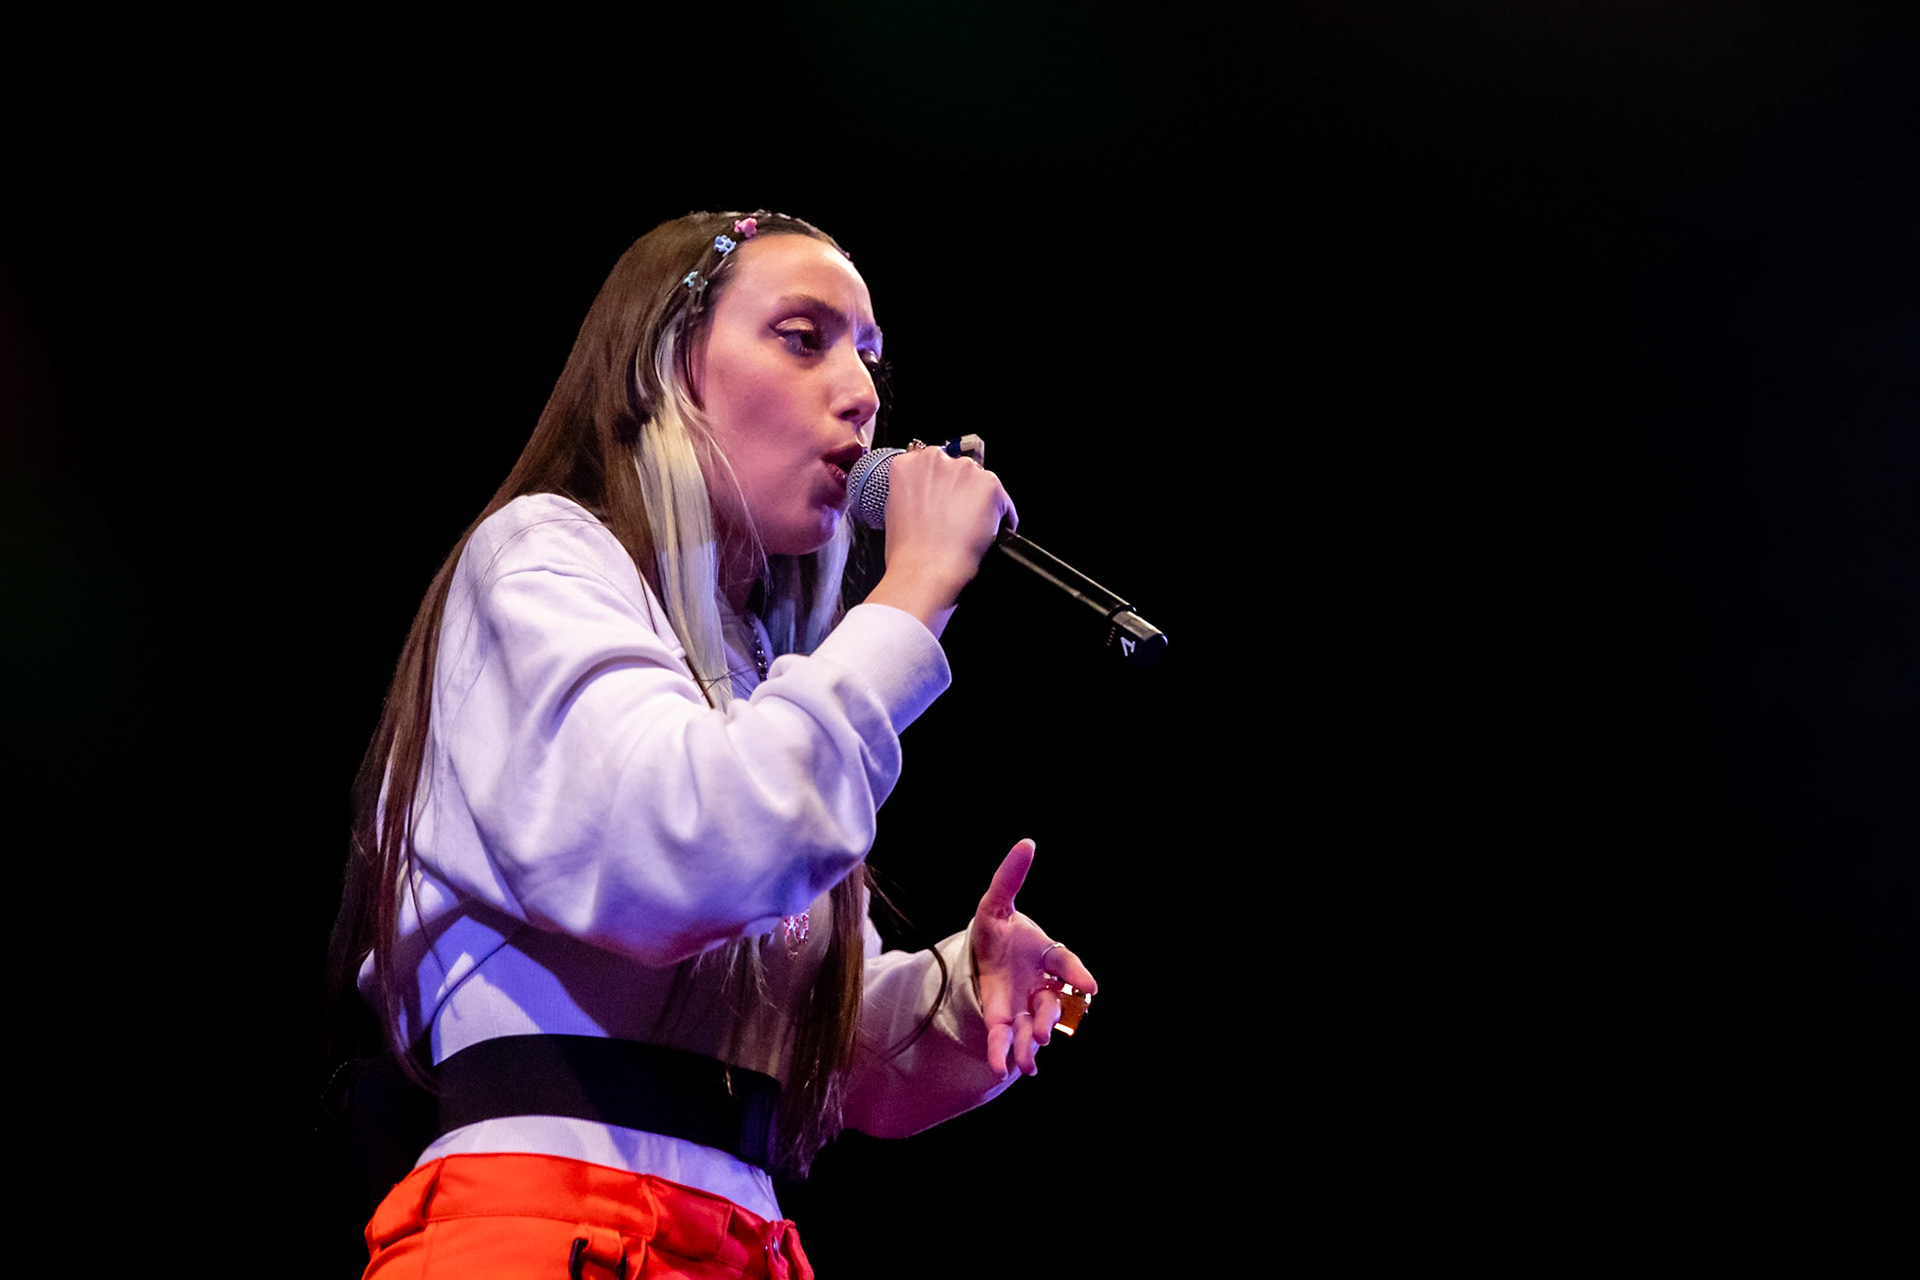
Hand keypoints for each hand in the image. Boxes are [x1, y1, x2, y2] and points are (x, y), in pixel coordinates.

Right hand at [863, 446, 1015, 634]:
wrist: (926, 570)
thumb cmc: (907, 551)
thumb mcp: (894, 511)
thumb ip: (912, 492)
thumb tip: (927, 496)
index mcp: (907, 464)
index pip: (932, 464)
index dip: (940, 486)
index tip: (942, 501)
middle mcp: (935, 459)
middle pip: (958, 470)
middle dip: (960, 491)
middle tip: (957, 520)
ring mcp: (964, 469)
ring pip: (981, 484)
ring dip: (980, 503)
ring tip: (971, 531)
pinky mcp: (990, 484)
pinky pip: (1004, 502)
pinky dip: (1002, 519)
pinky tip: (988, 536)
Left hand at [970, 839, 1097, 1077]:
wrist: (983, 956)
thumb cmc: (998, 930)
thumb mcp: (996, 902)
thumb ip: (1010, 877)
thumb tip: (1027, 843)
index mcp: (1047, 955)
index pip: (1065, 963)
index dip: (1078, 974)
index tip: (1090, 988)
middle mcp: (1042, 985)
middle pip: (1053, 1005)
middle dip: (1050, 1018)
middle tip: (1045, 1030)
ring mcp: (1025, 1007)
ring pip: (1035, 1028)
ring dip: (1031, 1044)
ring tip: (1027, 1062)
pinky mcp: (1004, 1022)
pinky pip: (1007, 1040)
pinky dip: (1004, 1053)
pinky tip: (1000, 1068)